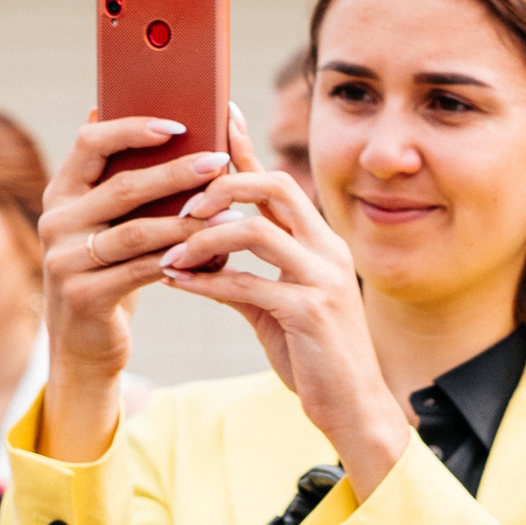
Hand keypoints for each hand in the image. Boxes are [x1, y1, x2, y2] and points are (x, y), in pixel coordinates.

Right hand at [36, 115, 224, 458]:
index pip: (90, 144)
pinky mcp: (84, 295)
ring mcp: (64, 259)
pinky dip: (183, 263)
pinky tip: (217, 258)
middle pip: (123, 186)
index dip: (132, 128)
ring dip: (190, 223)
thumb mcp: (106, 225)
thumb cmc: (107, 272)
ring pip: (140, 232)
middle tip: (221, 163)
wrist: (84, 344)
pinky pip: (144, 272)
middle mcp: (56, 220)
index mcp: (62, 193)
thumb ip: (116, 180)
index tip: (180, 124)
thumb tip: (120, 112)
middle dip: (177, 173)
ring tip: (232, 217)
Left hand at [156, 105, 412, 490]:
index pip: (279, 183)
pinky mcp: (310, 314)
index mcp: (323, 245)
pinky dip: (206, 281)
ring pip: (255, 232)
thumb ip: (244, 274)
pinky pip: (248, 284)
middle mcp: (329, 253)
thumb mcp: (276, 308)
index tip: (217, 115)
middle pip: (274, 188)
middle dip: (220, 187)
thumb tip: (194, 254)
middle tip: (180, 206)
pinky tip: (179, 282)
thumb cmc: (314, 358)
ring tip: (171, 252)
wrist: (354, 409)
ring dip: (203, 238)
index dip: (246, 148)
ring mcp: (323, 281)